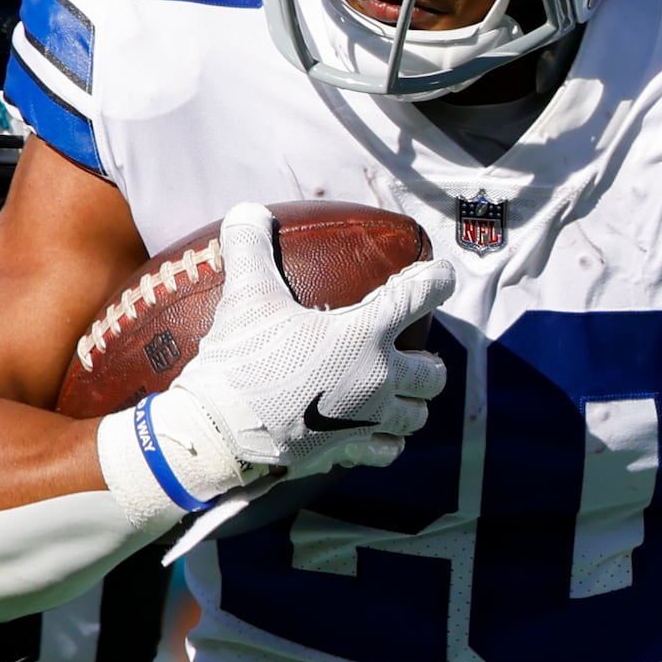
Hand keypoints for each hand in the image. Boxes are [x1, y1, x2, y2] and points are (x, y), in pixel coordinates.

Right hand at [165, 203, 453, 485]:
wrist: (219, 433)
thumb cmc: (240, 360)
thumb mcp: (244, 296)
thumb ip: (250, 247)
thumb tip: (248, 210)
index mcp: (365, 335)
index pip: (419, 297)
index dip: (437, 282)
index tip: (443, 277)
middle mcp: (378, 379)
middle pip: (432, 373)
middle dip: (429, 361)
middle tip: (413, 353)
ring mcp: (366, 421)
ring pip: (416, 416)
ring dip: (413, 403)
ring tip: (399, 395)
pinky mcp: (347, 451)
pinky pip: (387, 451)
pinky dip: (387, 442)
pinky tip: (374, 433)